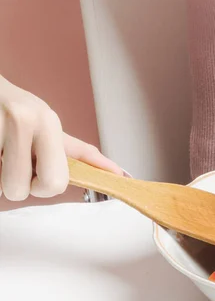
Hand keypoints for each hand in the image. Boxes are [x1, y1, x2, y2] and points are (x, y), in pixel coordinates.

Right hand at [0, 75, 121, 200]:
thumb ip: (79, 153)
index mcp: (48, 123)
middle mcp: (23, 121)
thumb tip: (118, 173)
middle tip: (12, 164)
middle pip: (20, 190)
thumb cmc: (16, 110)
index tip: (37, 178)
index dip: (44, 189)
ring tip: (0, 150)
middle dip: (16, 187)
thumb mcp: (49, 125)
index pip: (54, 182)